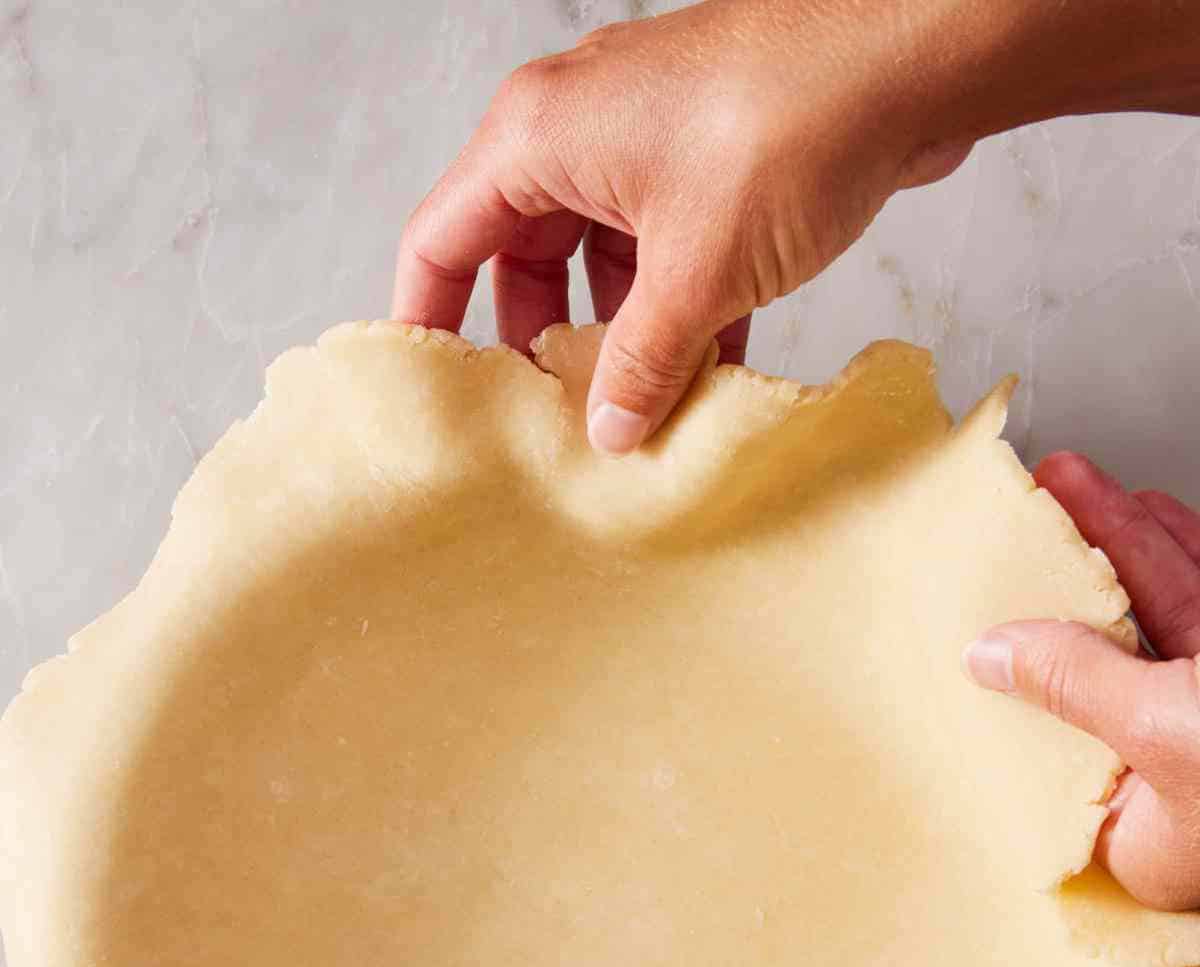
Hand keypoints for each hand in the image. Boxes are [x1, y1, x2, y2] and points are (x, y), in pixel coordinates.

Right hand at [392, 0, 970, 453]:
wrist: (909, 52)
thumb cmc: (788, 125)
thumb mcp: (698, 274)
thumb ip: (641, 361)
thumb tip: (610, 431)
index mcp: (536, 138)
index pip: (440, 241)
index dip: (429, 325)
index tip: (437, 402)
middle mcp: (574, 130)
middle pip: (519, 257)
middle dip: (541, 345)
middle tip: (553, 427)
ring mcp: (641, 140)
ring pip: (599, 261)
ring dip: (620, 338)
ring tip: (638, 417)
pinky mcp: (702, 157)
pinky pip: (661, 250)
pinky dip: (675, 312)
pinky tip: (706, 380)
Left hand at [964, 455, 1199, 911]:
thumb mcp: (1167, 728)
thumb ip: (1077, 689)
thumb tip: (990, 658)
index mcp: (1151, 833)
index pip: (1057, 747)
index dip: (1020, 674)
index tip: (981, 607)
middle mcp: (1186, 779)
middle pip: (1106, 667)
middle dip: (1070, 579)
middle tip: (1027, 513)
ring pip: (1166, 623)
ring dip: (1126, 549)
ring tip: (1074, 487)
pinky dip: (1185, 556)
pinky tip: (1152, 513)